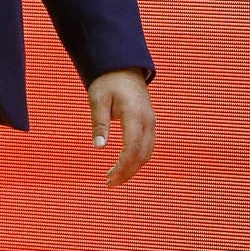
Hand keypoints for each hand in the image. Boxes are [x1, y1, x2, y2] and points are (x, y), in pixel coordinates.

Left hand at [88, 67, 154, 186]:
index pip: (132, 148)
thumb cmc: (108, 82)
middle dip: (127, 173)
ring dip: (133, 169)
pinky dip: (137, 160)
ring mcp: (151, 122)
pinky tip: (124, 166)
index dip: (122, 167)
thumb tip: (98, 147)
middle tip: (109, 183)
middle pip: (142, 155)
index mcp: (134, 115)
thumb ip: (99, 123)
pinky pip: (147, 147)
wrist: (123, 67)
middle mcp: (148, 121)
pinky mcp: (150, 124)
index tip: (109, 178)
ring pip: (147, 154)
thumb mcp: (98, 99)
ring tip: (114, 178)